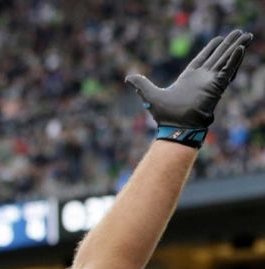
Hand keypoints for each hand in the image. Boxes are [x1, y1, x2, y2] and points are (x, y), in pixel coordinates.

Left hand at [125, 30, 252, 146]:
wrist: (176, 128)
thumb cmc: (165, 116)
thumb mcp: (150, 95)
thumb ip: (141, 85)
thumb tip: (128, 78)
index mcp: (190, 78)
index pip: (204, 59)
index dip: (212, 48)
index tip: (219, 39)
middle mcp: (203, 78)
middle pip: (219, 56)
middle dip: (229, 44)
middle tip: (239, 33)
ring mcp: (211, 82)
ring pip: (227, 60)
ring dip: (236, 47)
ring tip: (246, 35)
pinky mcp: (217, 86)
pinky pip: (228, 70)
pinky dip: (234, 59)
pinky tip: (240, 49)